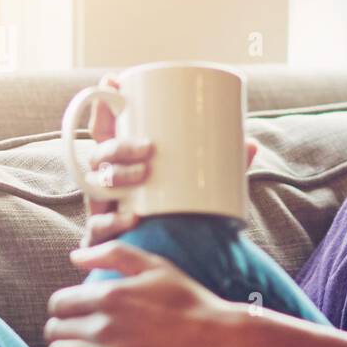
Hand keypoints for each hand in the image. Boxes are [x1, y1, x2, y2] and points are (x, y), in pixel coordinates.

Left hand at [45, 242, 256, 346]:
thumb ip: (113, 254)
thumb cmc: (192, 303)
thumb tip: (74, 257)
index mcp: (110, 294)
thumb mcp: (158, 267)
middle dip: (62, 331)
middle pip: (54, 329)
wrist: (223, 343)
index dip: (63, 309)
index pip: (59, 302)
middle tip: (77, 336)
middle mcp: (104, 324)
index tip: (76, 315)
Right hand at [80, 71, 260, 248]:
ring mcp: (103, 211)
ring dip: (115, 176)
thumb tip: (250, 144)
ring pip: (95, 187)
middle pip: (98, 155)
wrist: (177, 263)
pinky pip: (97, 230)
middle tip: (149, 148)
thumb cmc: (184, 216)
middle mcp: (107, 185)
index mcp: (123, 165)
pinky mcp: (104, 239)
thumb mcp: (202, 187)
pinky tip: (132, 218)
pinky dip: (113, 223)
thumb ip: (223, 168)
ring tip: (144, 176)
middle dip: (117, 146)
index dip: (103, 106)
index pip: (105, 132)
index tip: (112, 83)